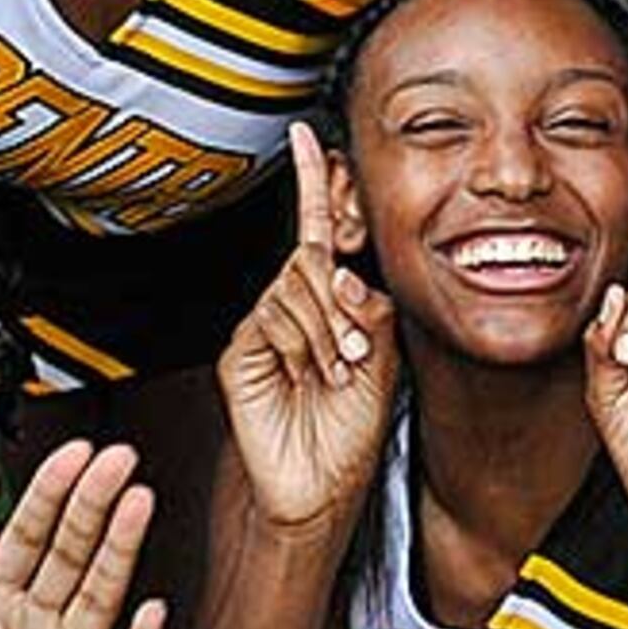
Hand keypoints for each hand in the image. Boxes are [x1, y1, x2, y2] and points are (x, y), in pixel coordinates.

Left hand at [0, 440, 171, 628]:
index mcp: (0, 601)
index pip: (29, 535)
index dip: (49, 493)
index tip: (69, 449)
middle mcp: (40, 625)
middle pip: (70, 555)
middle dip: (93, 504)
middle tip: (117, 457)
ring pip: (97, 599)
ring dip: (119, 553)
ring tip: (138, 506)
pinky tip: (152, 614)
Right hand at [216, 123, 397, 537]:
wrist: (321, 486)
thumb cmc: (351, 429)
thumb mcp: (383, 363)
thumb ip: (372, 311)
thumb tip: (343, 275)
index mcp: (332, 300)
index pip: (321, 229)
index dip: (316, 183)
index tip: (311, 142)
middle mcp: (297, 306)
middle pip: (314, 260)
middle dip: (342, 303)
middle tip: (355, 351)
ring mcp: (267, 327)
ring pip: (296, 289)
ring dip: (327, 333)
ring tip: (334, 374)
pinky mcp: (243, 351)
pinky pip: (272, 320)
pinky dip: (301, 346)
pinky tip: (308, 376)